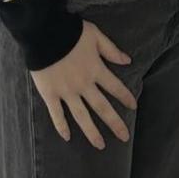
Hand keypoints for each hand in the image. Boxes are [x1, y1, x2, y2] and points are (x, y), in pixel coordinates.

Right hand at [29, 20, 138, 149]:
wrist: (45, 32)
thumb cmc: (71, 32)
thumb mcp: (95, 36)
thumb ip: (111, 50)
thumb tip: (128, 60)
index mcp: (96, 70)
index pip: (115, 87)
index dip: (125, 97)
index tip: (134, 107)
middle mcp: (84, 84)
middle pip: (102, 107)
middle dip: (114, 123)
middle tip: (124, 137)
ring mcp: (67, 92)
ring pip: (82, 116)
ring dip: (92, 132)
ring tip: (100, 145)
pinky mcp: (50, 94)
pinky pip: (57, 114)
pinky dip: (61, 126)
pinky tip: (67, 137)